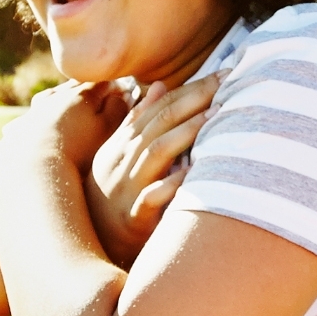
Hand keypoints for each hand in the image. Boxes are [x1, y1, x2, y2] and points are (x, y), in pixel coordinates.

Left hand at [27, 79, 132, 174]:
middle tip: (101, 110)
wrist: (37, 167)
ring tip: (76, 119)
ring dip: (68, 102)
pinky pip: (39, 113)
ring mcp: (38, 107)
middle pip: (80, 86)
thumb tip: (122, 94)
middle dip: (92, 94)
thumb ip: (118, 108)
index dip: (117, 90)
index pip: (105, 82)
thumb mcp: (107, 129)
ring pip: (57, 96)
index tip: (123, 101)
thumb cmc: (79, 150)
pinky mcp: (24, 122)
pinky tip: (50, 127)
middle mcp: (58, 94)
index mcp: (82, 93)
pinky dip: (47, 116)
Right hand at [88, 72, 216, 264]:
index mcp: (122, 143)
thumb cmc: (115, 194)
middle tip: (227, 82)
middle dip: (195, 99)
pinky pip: (153, 197)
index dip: (190, 89)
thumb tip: (159, 85)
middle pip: (160, 122)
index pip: (159, 108)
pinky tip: (193, 173)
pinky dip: (173, 184)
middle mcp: (123, 160)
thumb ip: (140, 121)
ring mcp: (127, 188)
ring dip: (186, 132)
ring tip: (215, 115)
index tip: (222, 75)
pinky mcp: (134, 217)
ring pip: (156, 152)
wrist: (89, 241)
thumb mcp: (121, 154)